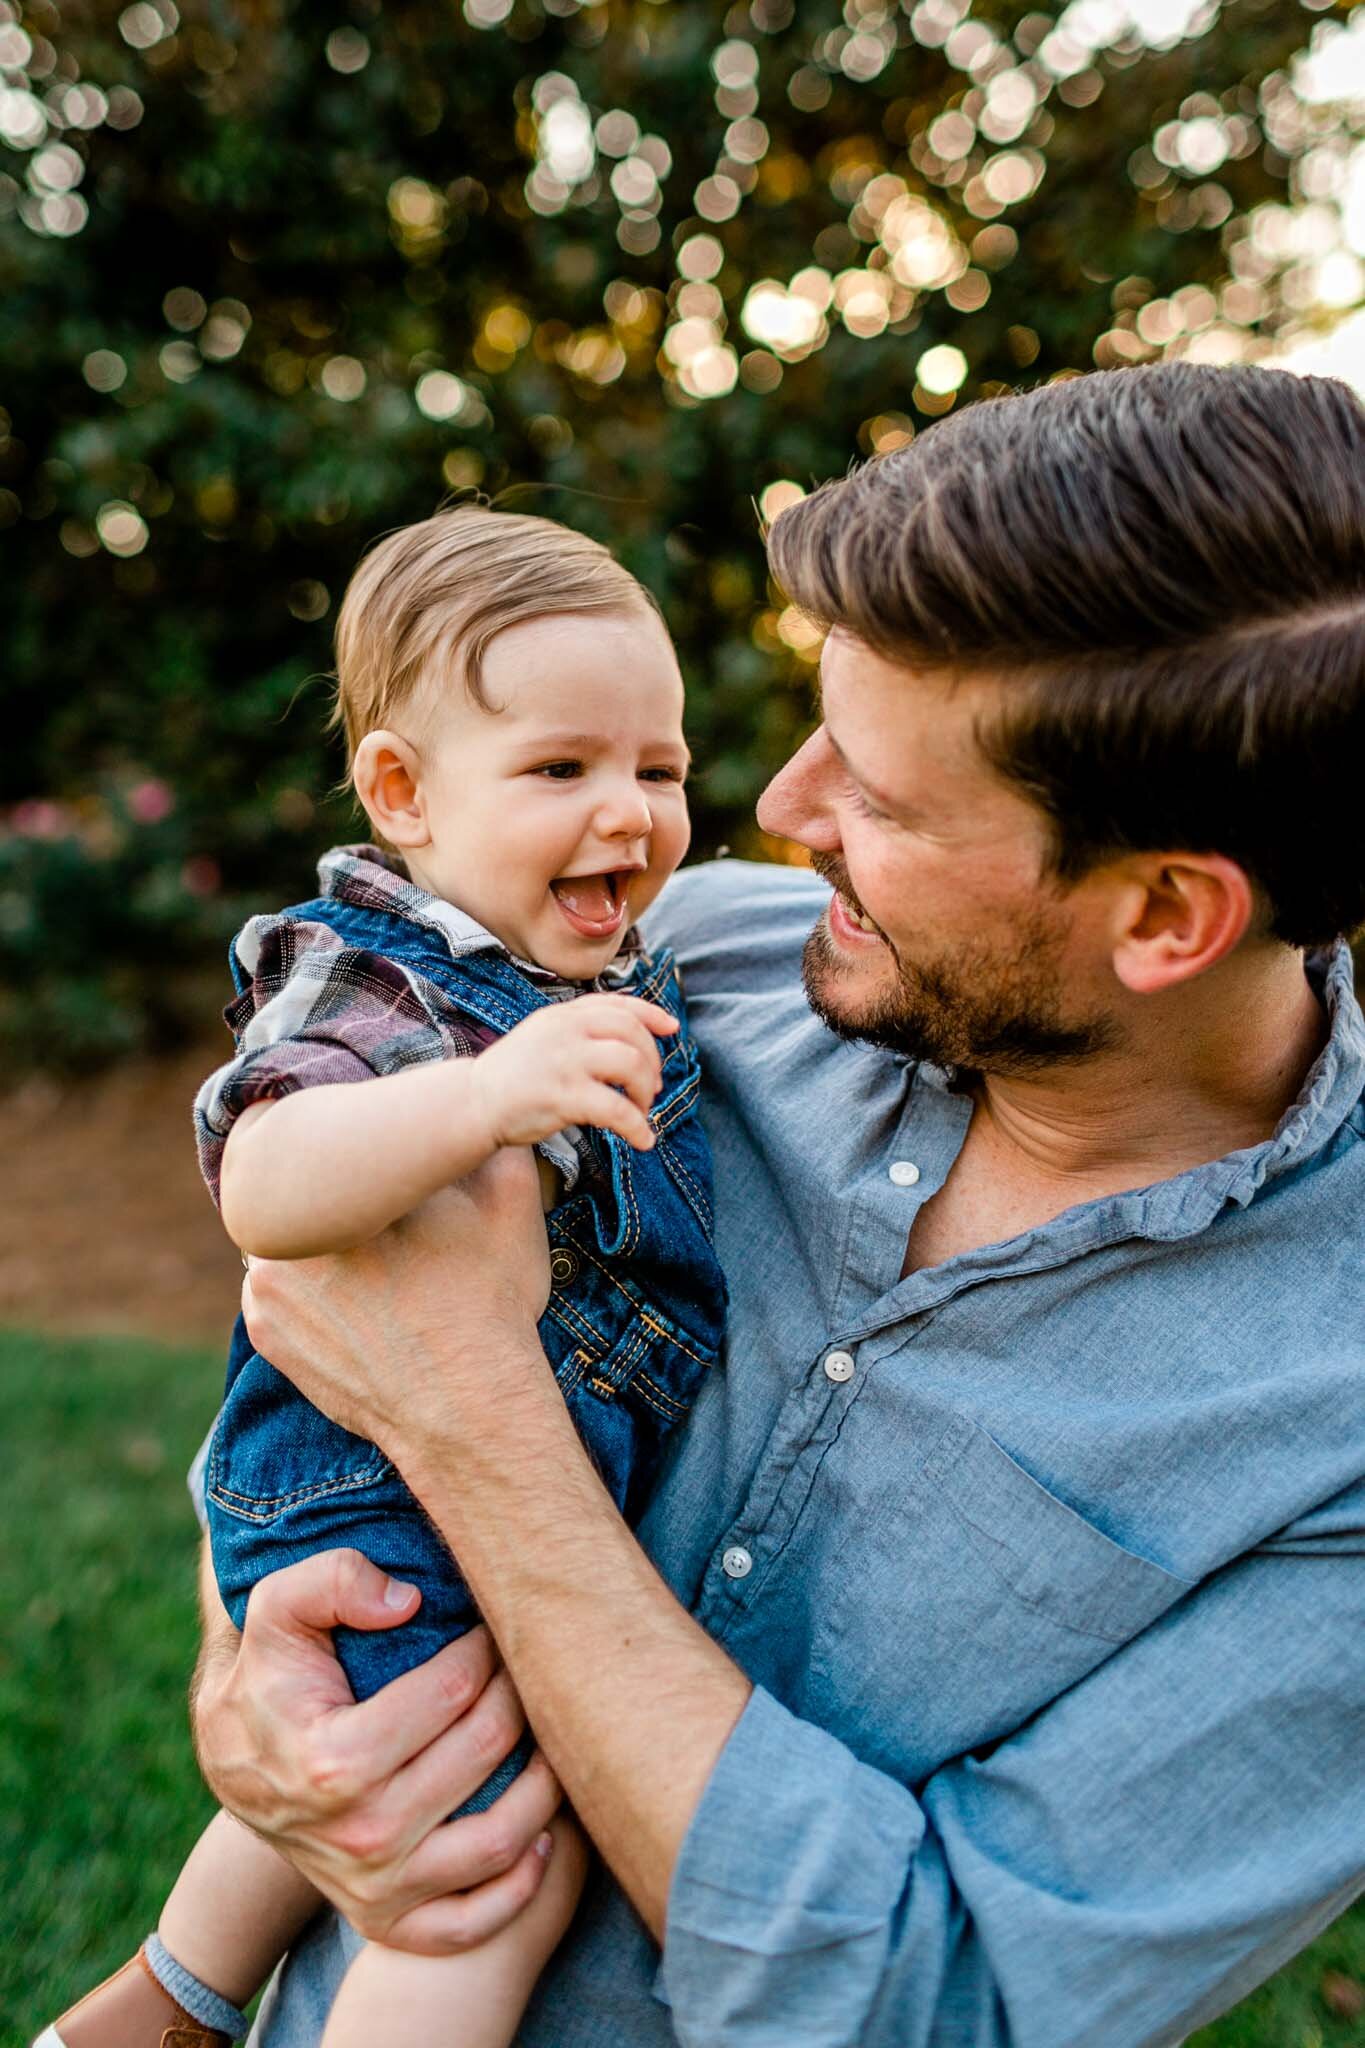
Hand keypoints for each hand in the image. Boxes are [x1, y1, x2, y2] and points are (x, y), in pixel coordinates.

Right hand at [193, 1547, 563, 1952]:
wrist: (232, 1765)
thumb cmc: (270, 1676)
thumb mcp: (276, 1608)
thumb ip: (331, 1580)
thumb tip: (407, 1601)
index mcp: (335, 1760)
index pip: (452, 1691)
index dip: (484, 1647)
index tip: (490, 1626)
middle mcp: (361, 1835)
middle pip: (484, 1751)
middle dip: (519, 1694)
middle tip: (527, 1666)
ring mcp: (377, 1888)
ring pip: (499, 1840)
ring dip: (544, 1783)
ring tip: (552, 1735)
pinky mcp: (389, 1923)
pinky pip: (475, 1922)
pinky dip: (521, 1882)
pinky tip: (542, 1830)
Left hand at [241, 1149, 549, 1453]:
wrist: (468, 1410)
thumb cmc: (490, 1302)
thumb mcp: (510, 1200)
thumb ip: (488, 1134)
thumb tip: (480, 1095)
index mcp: (341, 1187)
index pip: (333, 1140)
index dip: (359, 1146)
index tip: (385, 1165)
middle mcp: (287, 1230)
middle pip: (306, 1190)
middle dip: (337, 1195)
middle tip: (386, 1218)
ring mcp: (266, 1287)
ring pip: (288, 1239)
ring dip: (317, 1242)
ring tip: (373, 1265)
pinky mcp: (265, 1332)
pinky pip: (277, 1290)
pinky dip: (307, 1291)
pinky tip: (355, 1305)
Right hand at [471, 994, 678, 1153]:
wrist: (473, 1103)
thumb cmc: (514, 1075)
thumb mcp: (544, 1036)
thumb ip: (579, 1029)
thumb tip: (630, 1036)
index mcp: (563, 1014)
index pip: (618, 1004)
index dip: (651, 1014)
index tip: (672, 1029)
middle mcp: (565, 1031)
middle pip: (632, 1034)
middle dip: (652, 1061)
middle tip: (651, 1088)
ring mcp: (564, 1062)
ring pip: (630, 1065)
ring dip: (645, 1091)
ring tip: (641, 1109)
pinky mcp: (562, 1097)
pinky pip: (616, 1110)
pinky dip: (638, 1127)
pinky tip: (643, 1140)